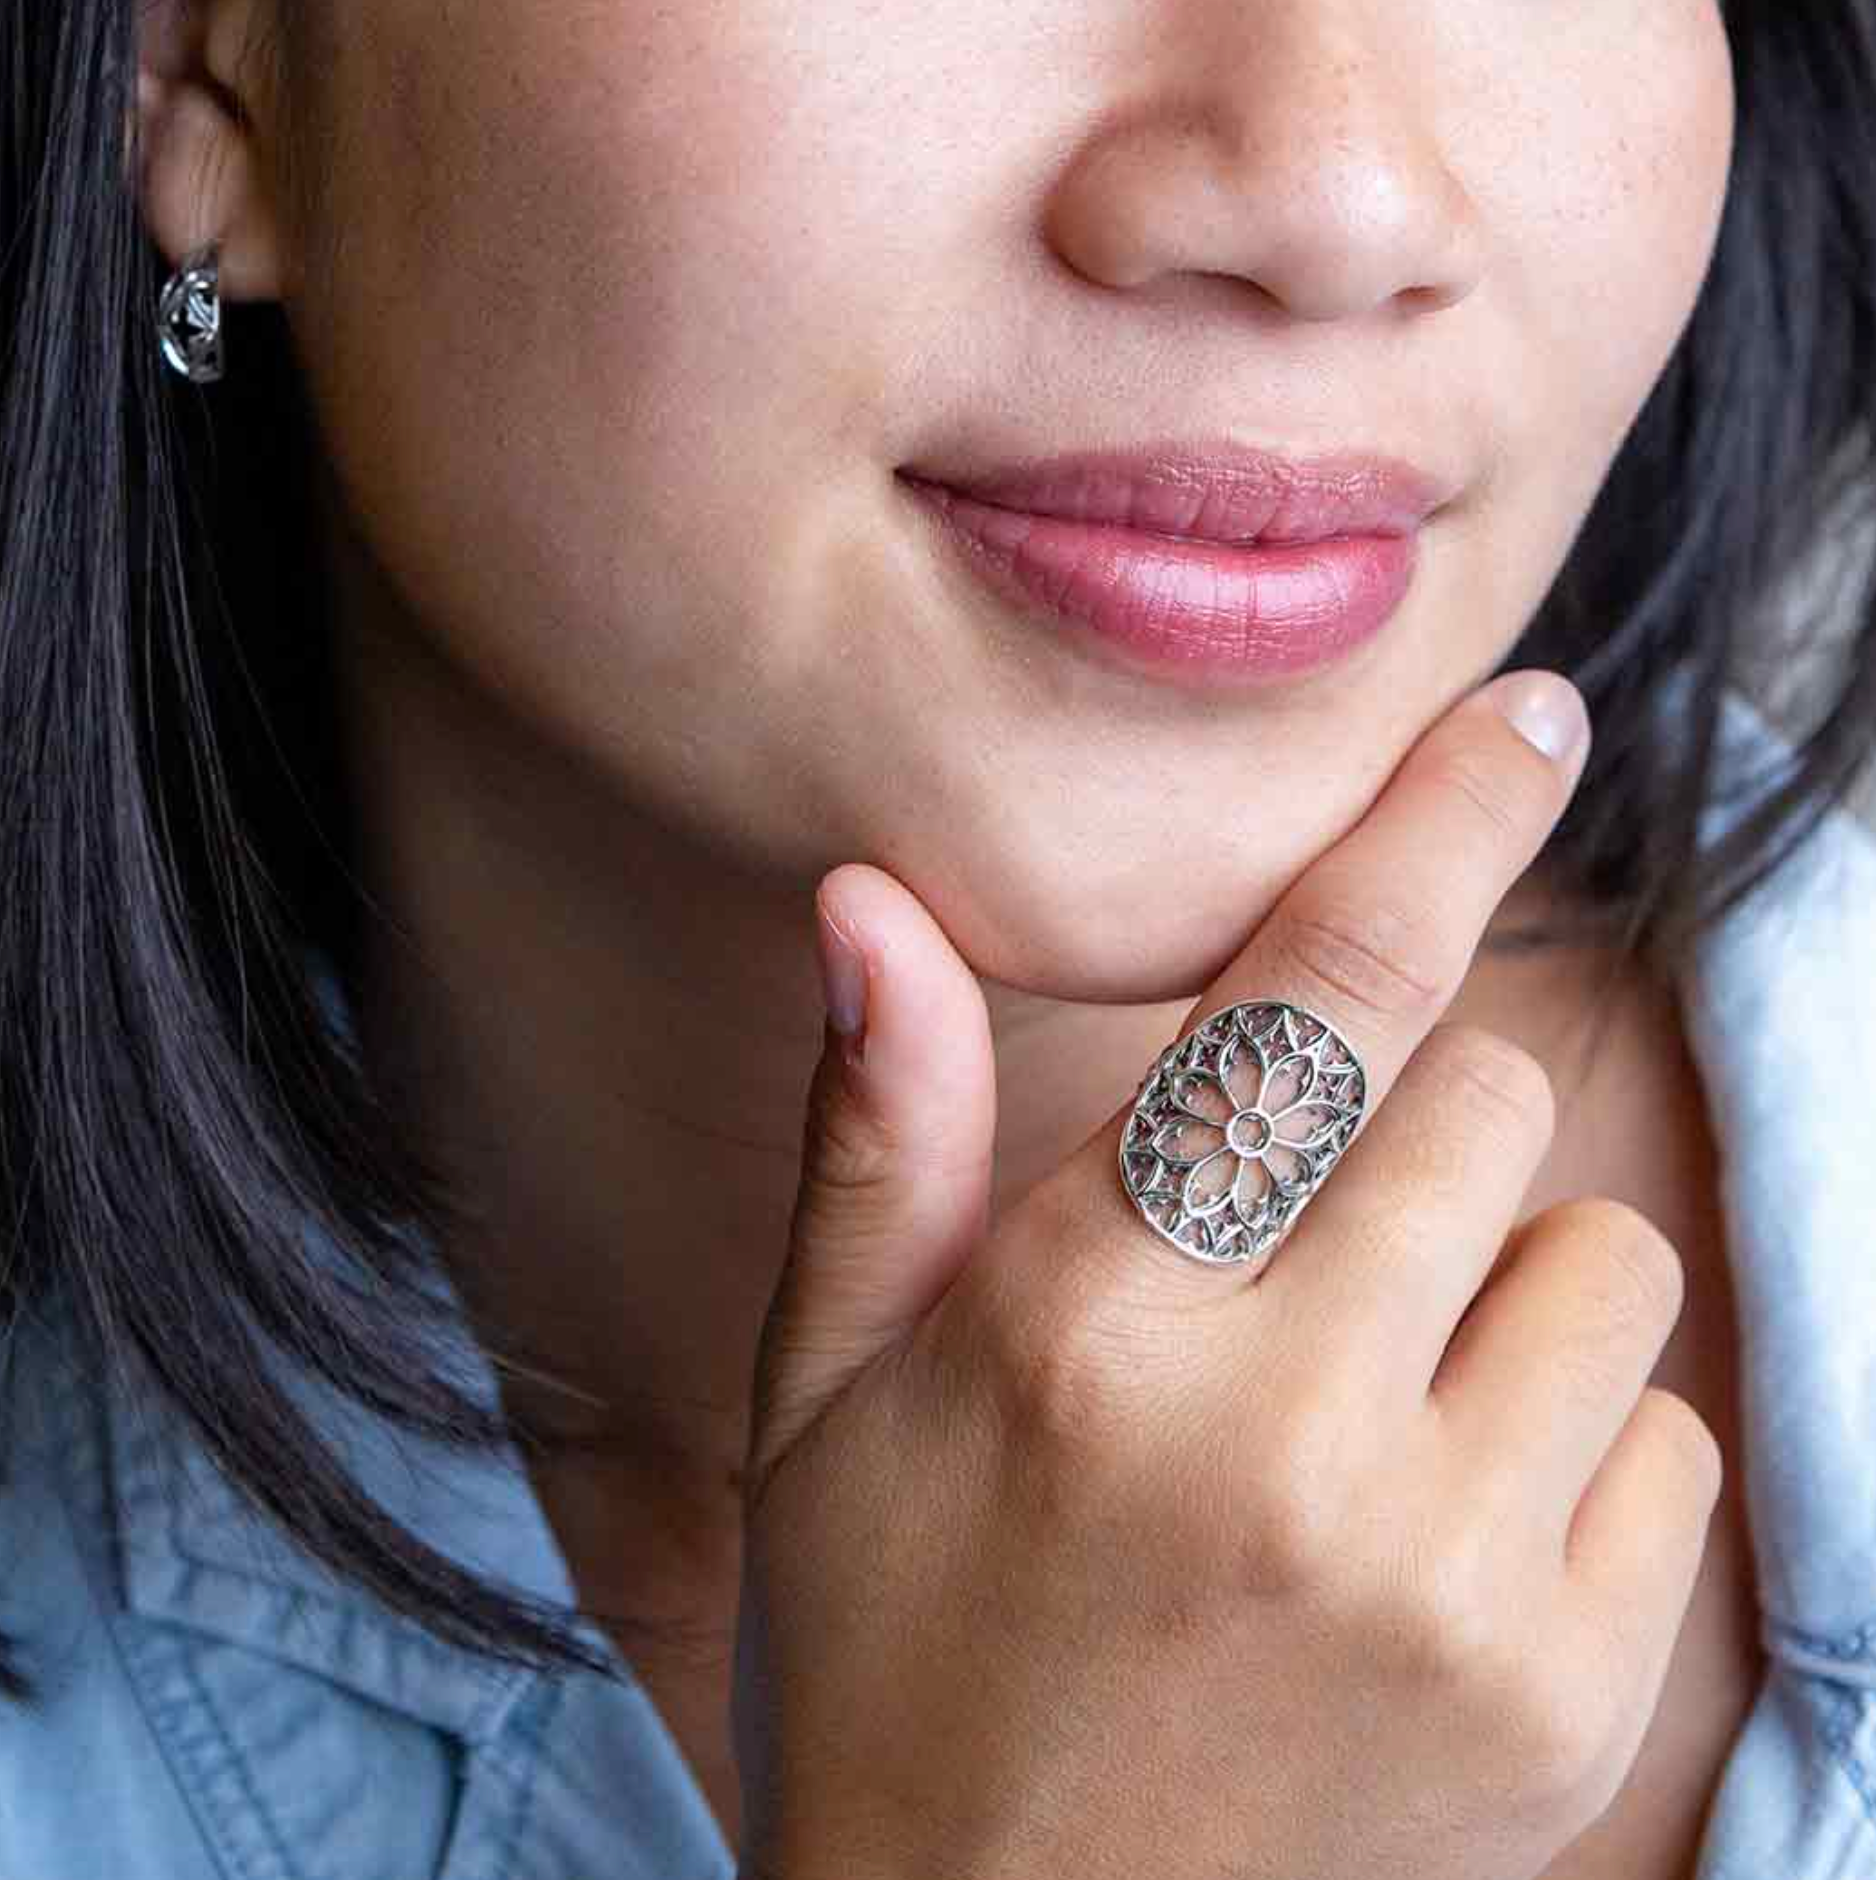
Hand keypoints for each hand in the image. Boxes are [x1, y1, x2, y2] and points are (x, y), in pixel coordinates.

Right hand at [732, 669, 1720, 1879]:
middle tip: (1297, 1234)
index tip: (1530, 719)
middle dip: (1407, 1116)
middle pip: (1483, 1098)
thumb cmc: (893, 1648)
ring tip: (1356, 1397)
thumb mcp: (825, 1393)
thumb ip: (879, 1135)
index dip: (1434, 826)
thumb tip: (868, 903)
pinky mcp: (1565, 1701)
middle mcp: (1282, 1432)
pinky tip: (1423, 1531)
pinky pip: (1665, 1440)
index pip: (1314, 1002)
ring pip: (1602, 1256)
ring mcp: (1448, 1577)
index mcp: (1084, 1323)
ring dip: (1496, 1277)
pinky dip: (1567, 1442)